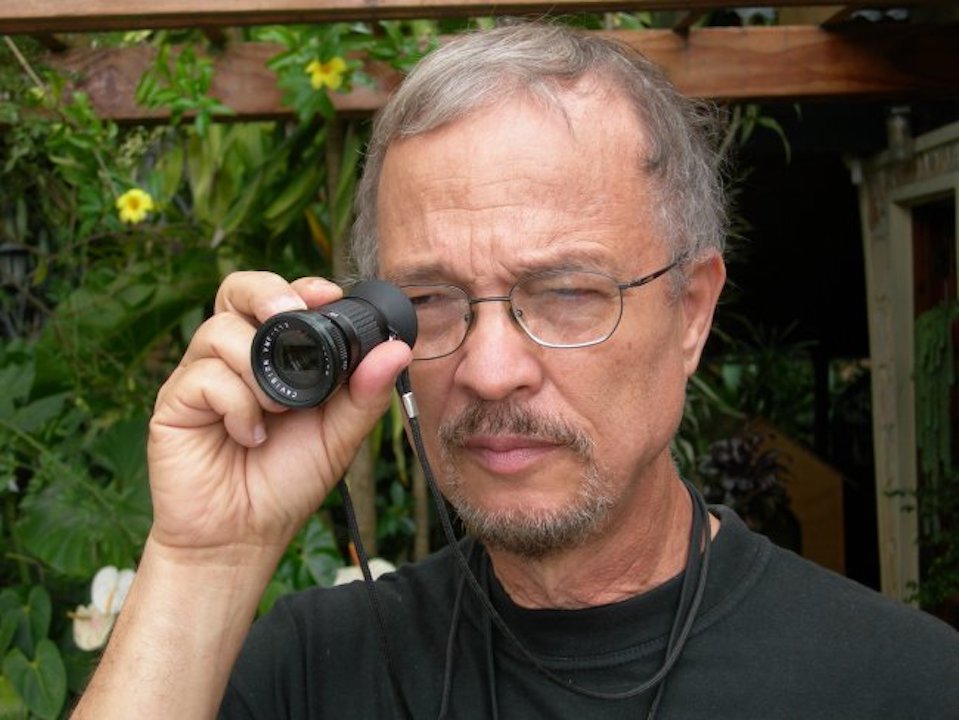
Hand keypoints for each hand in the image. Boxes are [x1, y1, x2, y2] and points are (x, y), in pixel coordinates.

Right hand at [147, 271, 411, 557]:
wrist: (243, 536)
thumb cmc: (287, 482)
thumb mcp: (338, 436)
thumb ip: (364, 393)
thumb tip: (397, 349)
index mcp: (275, 356)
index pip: (278, 299)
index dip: (299, 288)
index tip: (327, 296)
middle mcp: (235, 357)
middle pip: (236, 290)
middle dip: (267, 293)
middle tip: (291, 315)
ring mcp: (201, 376)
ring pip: (221, 331)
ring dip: (259, 370)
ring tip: (277, 412)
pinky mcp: (174, 402)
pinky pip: (204, 377)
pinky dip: (237, 404)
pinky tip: (248, 435)